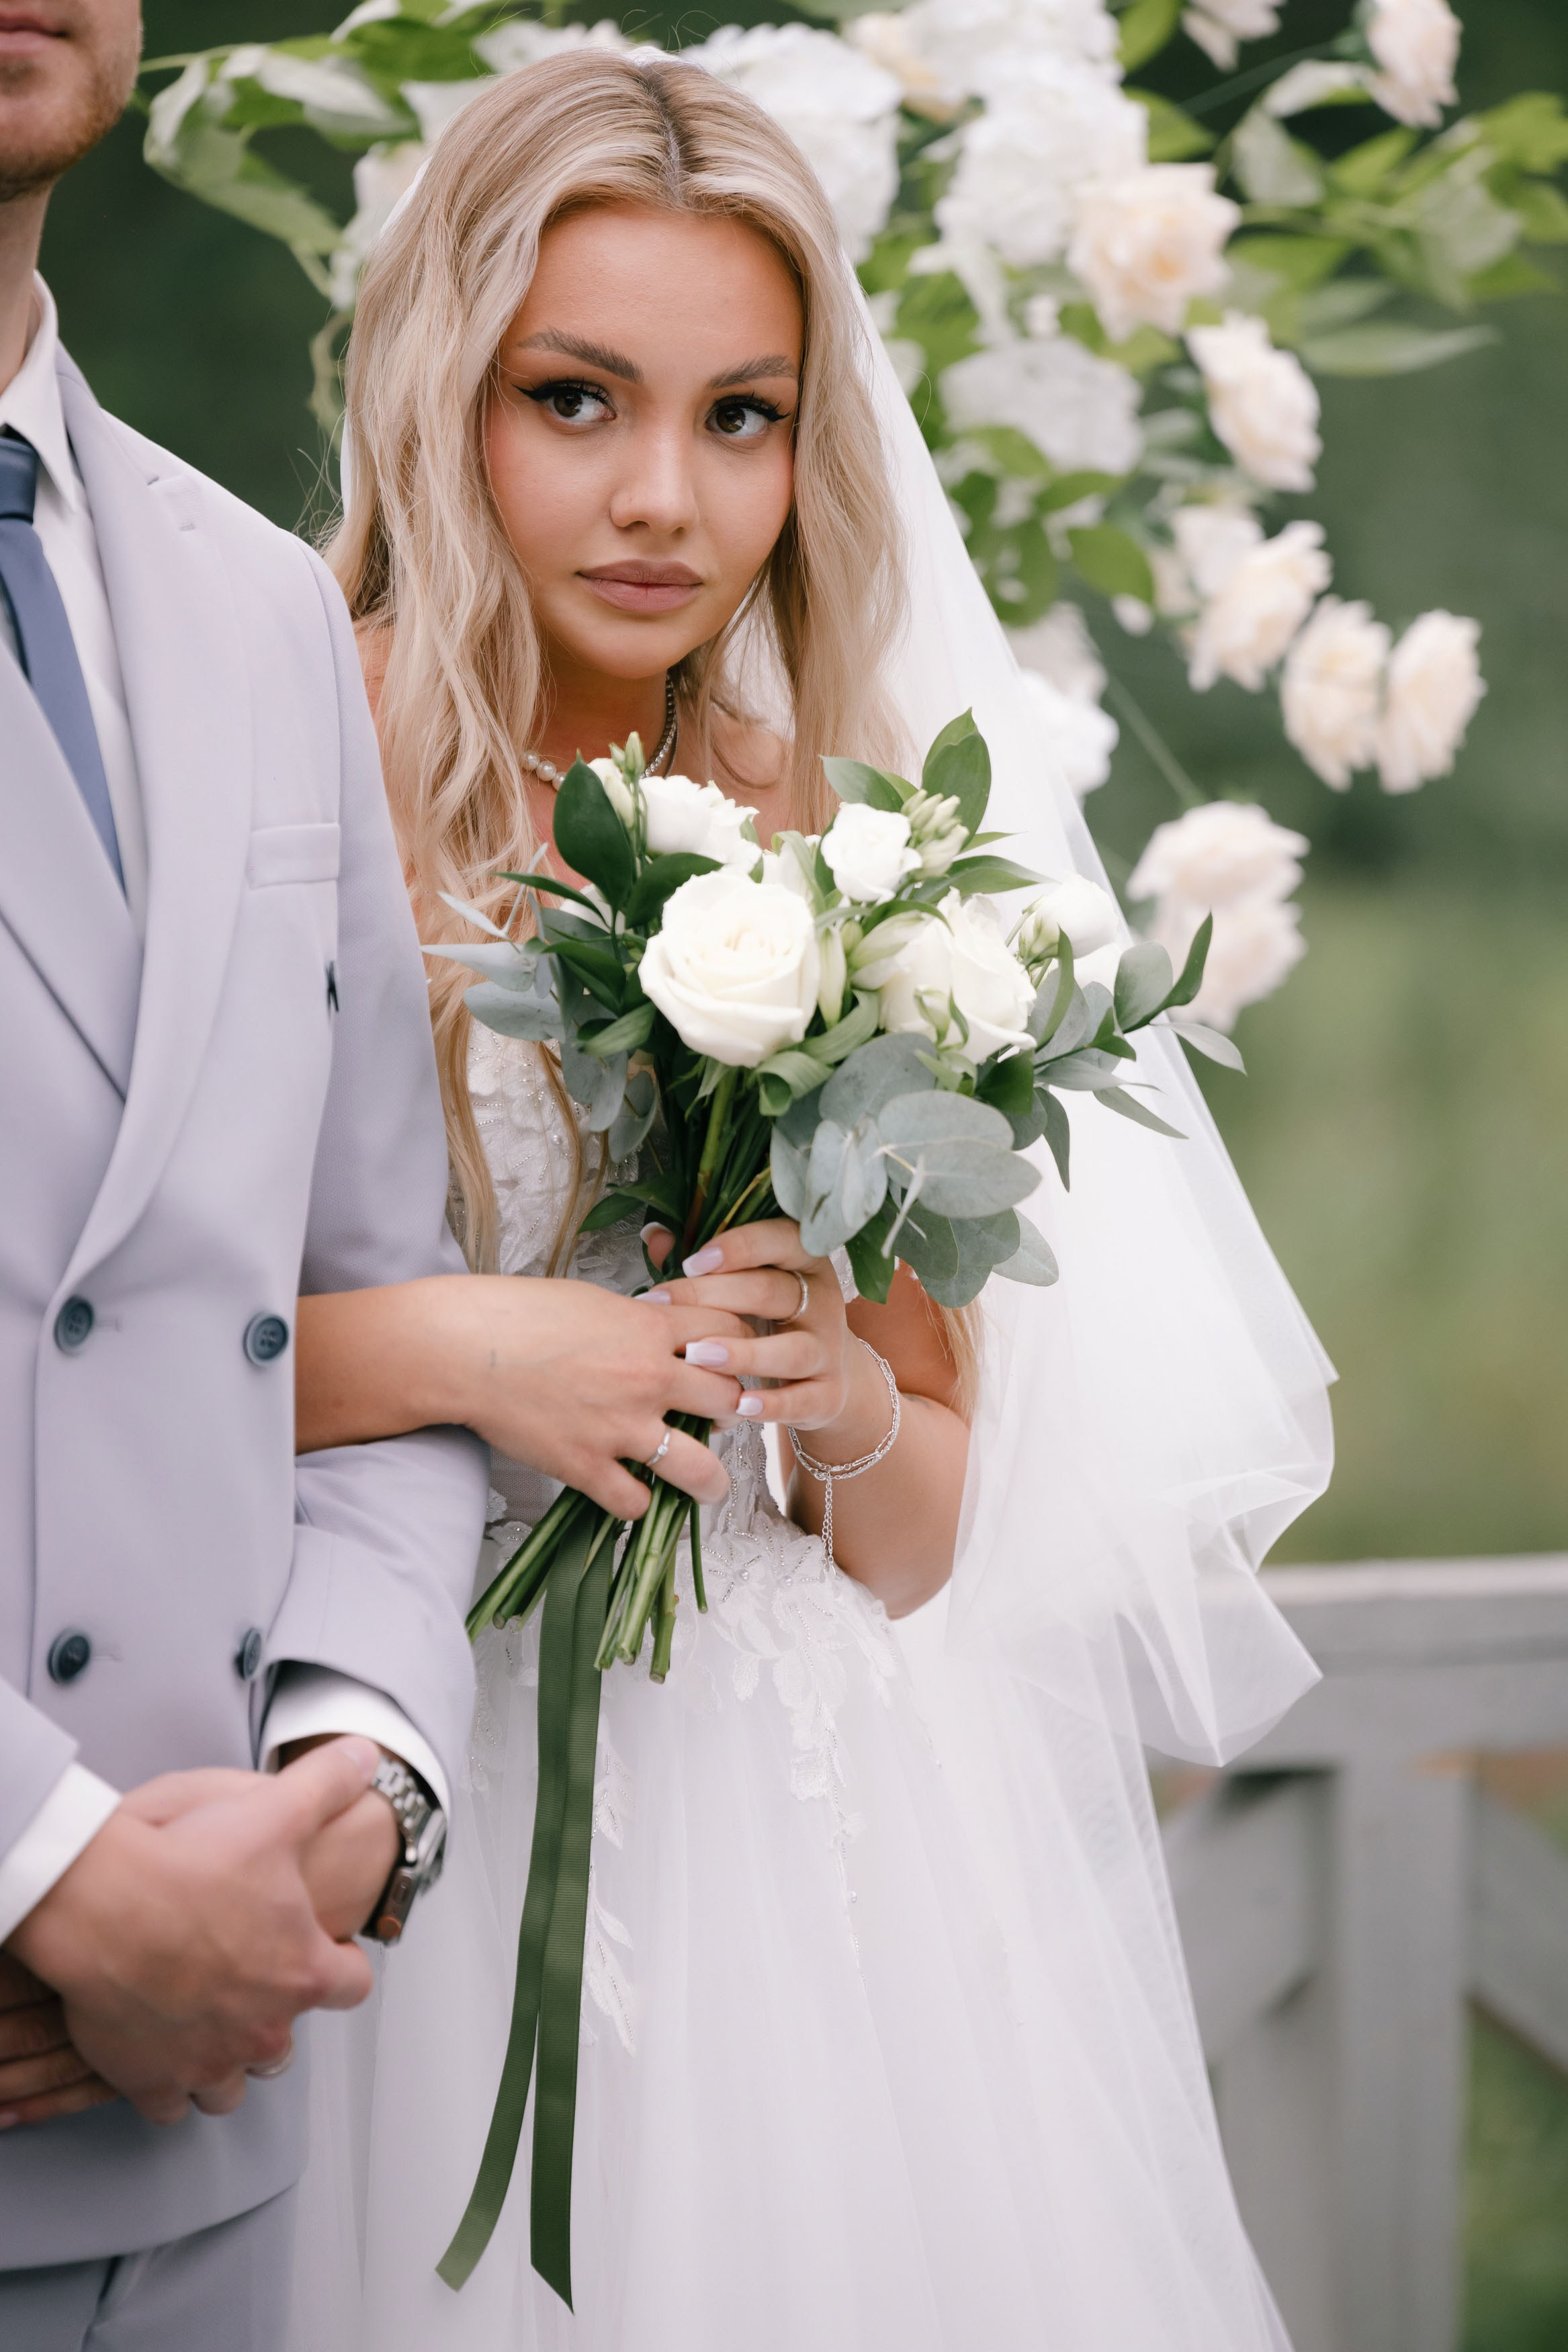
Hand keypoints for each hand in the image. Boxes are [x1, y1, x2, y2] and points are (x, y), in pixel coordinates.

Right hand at [8, 1738, 381, 2126]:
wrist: (103, 1902)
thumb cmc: (188, 1863)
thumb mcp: (276, 1808)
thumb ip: (328, 1783)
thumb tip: (365, 1757)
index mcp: (301, 1972)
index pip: (351, 1986)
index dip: (340, 1966)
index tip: (324, 1953)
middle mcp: (262, 2029)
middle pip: (285, 2046)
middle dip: (274, 2020)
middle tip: (251, 1989)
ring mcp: (206, 2061)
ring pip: (231, 2089)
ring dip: (224, 2062)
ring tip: (209, 2029)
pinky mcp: (149, 2079)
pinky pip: (169, 2106)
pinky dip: (165, 2085)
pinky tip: (157, 2054)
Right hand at [434, 1273, 750, 1514]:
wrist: (464, 1349)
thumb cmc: (519, 1315)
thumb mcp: (594, 1300)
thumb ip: (638, 1320)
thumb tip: (663, 1328)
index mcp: (649, 1327)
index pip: (729, 1331)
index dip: (737, 1346)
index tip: (729, 1360)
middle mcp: (647, 1378)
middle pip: (729, 1399)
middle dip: (732, 1411)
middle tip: (722, 1421)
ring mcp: (619, 1427)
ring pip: (699, 1469)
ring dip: (711, 1481)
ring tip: (708, 1486)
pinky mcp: (586, 1466)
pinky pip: (635, 1503)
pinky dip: (637, 1502)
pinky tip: (630, 1491)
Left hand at [644, 1222, 858, 1435]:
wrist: (825, 1373)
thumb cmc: (771, 1318)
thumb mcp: (745, 1283)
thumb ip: (703, 1261)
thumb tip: (657, 1236)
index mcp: (805, 1261)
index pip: (781, 1240)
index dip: (738, 1247)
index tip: (692, 1262)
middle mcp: (822, 1301)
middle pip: (772, 1293)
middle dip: (714, 1298)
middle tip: (663, 1306)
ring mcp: (828, 1349)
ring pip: (792, 1349)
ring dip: (743, 1354)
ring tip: (697, 1356)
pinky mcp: (829, 1392)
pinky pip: (803, 1399)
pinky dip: (772, 1405)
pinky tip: (738, 1405)